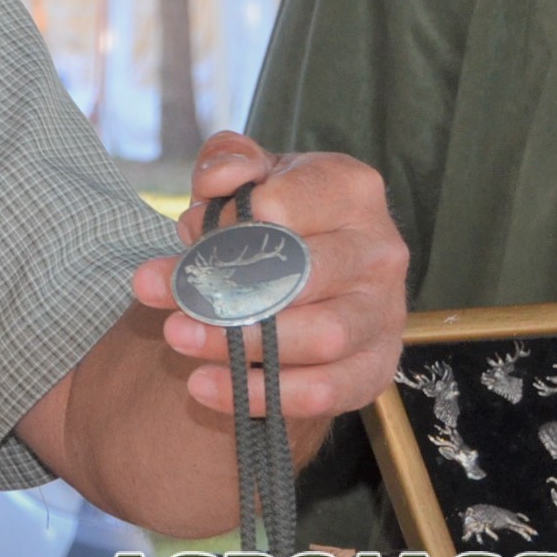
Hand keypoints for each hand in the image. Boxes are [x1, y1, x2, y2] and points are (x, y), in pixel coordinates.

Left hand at [130, 131, 407, 420]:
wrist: (306, 267)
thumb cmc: (273, 213)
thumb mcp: (248, 173)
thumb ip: (228, 160)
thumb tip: (220, 183)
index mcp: (351, 189)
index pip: (286, 205)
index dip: (231, 222)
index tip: (188, 232)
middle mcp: (380, 250)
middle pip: (305, 277)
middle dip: (227, 291)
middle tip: (172, 298)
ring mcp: (384, 312)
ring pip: (321, 337)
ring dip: (241, 344)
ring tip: (177, 336)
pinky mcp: (375, 367)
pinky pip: (327, 391)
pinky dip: (264, 395)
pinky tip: (205, 386)